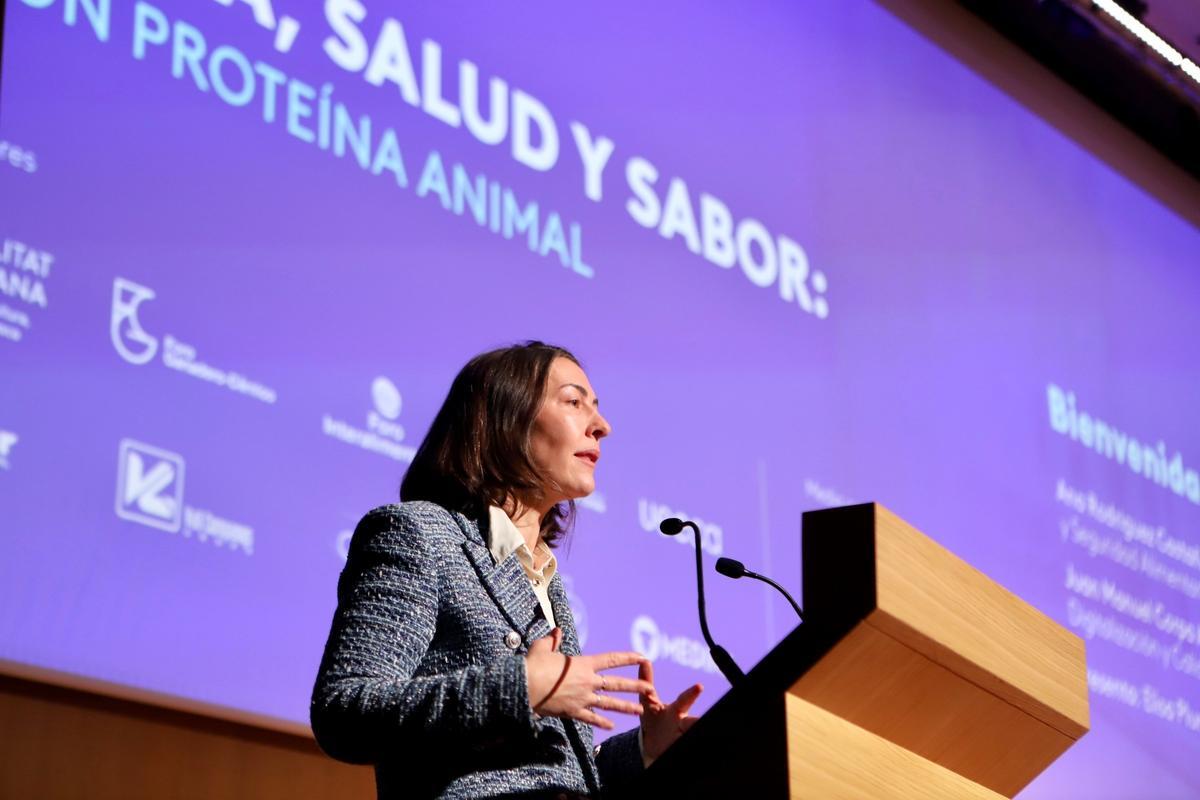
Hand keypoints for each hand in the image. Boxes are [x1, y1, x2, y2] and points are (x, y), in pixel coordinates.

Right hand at [525, 628, 653, 730]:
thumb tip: (556, 630)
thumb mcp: (543, 647)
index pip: (611, 660)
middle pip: (616, 684)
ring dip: (626, 707)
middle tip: (650, 688)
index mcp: (583, 664)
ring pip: (609, 704)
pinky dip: (602, 722)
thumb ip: (552, 639)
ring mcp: (582, 698)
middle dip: (635, 686)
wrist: (525, 686)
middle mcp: (587, 681)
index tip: (642, 657)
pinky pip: (591, 718)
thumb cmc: (533, 665)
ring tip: (640, 710)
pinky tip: (611, 727)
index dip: (628, 658)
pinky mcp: (573, 711)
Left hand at [637, 659, 701, 765]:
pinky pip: (685, 751)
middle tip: (703, 717)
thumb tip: (645, 660)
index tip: (699, 686)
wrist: (654, 746)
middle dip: (699, 721)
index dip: (692, 693)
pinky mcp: (679, 748)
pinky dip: (689, 757)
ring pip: (693, 732)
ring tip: (701, 733)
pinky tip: (697, 757)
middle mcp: (682, 723)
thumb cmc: (654, 719)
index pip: (685, 701)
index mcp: (675, 711)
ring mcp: (682, 736)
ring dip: (695, 731)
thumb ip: (647, 684)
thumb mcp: (648, 703)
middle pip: (693, 722)